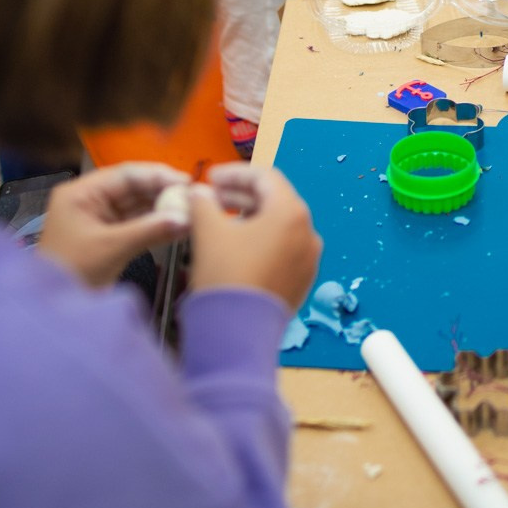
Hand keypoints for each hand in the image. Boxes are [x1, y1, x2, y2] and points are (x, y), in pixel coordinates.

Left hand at [38, 162, 193, 286]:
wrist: (54, 314)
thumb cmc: (72, 272)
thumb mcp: (110, 248)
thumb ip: (149, 230)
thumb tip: (186, 218)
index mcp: (81, 193)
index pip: (124, 174)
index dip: (156, 175)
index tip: (185, 181)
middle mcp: (90, 201)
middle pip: (132, 189)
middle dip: (162, 193)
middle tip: (193, 197)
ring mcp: (99, 220)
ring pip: (137, 207)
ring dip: (162, 210)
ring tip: (191, 212)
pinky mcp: (108, 238)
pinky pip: (136, 225)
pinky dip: (156, 226)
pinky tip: (178, 227)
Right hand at [188, 167, 320, 312]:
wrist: (237, 333)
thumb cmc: (225, 274)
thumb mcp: (208, 231)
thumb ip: (203, 203)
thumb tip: (199, 193)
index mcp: (291, 212)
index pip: (264, 177)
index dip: (234, 174)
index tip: (210, 179)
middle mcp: (308, 232)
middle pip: (274, 201)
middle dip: (240, 196)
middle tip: (211, 198)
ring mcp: (308, 259)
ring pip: (278, 227)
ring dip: (250, 218)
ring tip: (220, 221)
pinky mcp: (302, 281)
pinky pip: (282, 250)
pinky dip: (261, 242)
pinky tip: (236, 247)